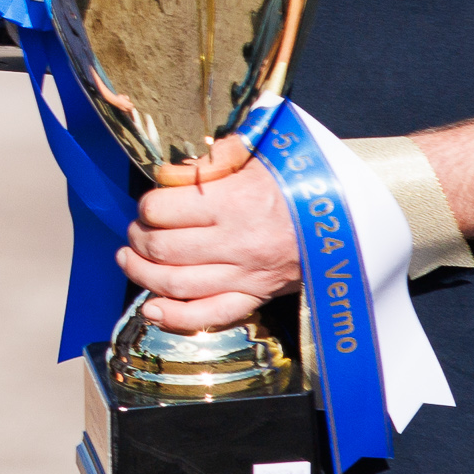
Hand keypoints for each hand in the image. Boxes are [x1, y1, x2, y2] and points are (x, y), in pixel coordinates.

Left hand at [121, 133, 294, 333]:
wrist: (344, 221)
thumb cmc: (298, 184)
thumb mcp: (260, 156)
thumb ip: (217, 155)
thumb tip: (173, 167)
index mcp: (234, 201)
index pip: (163, 209)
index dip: (147, 206)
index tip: (149, 204)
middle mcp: (237, 242)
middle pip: (163, 248)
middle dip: (138, 240)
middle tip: (135, 232)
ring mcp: (246, 274)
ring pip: (177, 284)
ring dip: (142, 274)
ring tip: (129, 261)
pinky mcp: (256, 296)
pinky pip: (210, 316)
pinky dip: (176, 318)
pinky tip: (153, 309)